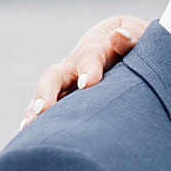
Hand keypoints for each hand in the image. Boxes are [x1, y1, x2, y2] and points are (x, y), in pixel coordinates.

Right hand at [22, 16, 148, 127]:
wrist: (130, 51)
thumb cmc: (139, 44)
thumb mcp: (142, 34)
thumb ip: (133, 35)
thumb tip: (119, 38)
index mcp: (96, 45)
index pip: (89, 55)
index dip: (88, 68)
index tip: (88, 84)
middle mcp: (75, 65)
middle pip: (56, 75)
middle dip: (48, 91)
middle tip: (44, 108)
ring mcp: (67, 84)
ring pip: (46, 94)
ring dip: (36, 109)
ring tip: (29, 127)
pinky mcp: (65, 101)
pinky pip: (47, 110)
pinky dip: (38, 121)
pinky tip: (29, 136)